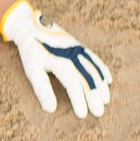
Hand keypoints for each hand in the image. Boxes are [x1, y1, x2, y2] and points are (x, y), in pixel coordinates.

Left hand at [0, 0, 111, 118]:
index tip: (82, 114)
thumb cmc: (31, 51)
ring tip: (105, 100)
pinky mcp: (80, 46)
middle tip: (99, 112)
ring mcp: (78, 49)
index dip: (79, 100)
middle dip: (94, 96)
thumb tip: (51, 109)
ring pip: (94, 69)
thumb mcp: (32, 69)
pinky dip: (103, 70)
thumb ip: (42, 88)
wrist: (31, 25)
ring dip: (101, 85)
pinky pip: (95, 59)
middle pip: (87, 78)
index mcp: (60, 61)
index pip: (73, 84)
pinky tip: (108, 80)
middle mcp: (73, 55)